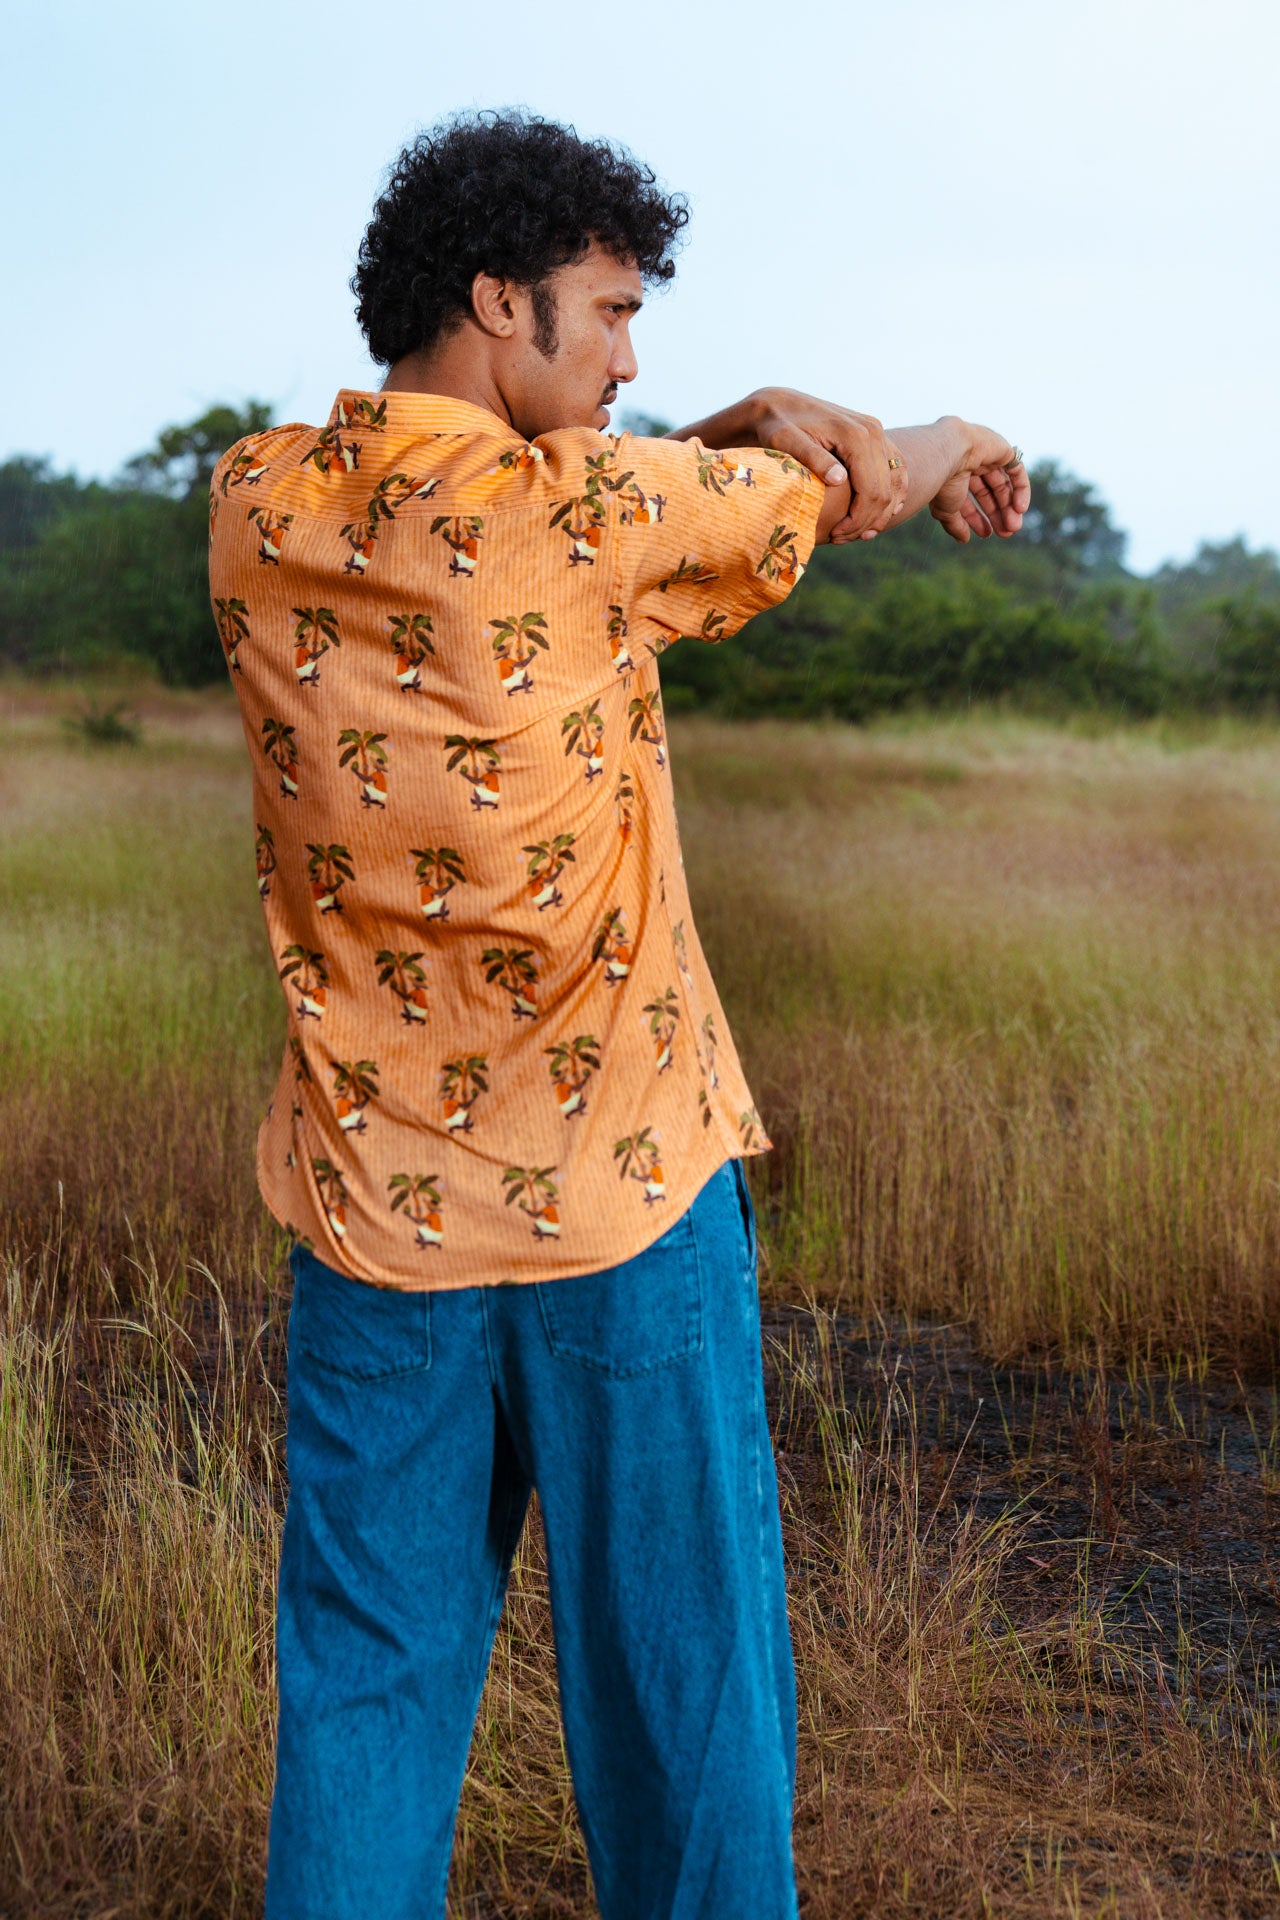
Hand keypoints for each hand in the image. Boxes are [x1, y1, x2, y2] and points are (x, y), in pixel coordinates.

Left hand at [747, 386, 908, 541]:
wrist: (780, 404)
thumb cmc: (776, 426)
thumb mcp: (785, 440)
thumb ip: (812, 458)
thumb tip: (840, 479)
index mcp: (855, 435)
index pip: (871, 490)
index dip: (857, 520)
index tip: (836, 536)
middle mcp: (873, 431)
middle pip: (885, 491)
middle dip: (866, 522)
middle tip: (841, 539)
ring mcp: (877, 433)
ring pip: (894, 483)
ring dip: (880, 513)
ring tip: (856, 534)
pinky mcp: (876, 437)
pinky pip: (895, 471)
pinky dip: (891, 496)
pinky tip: (874, 517)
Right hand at [929, 423, 1030, 543]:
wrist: (947, 453)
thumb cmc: (942, 481)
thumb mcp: (946, 510)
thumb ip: (955, 525)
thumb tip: (964, 539)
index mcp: (953, 476)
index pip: (969, 499)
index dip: (977, 518)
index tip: (986, 534)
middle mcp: (970, 464)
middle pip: (989, 492)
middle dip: (997, 514)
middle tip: (1006, 533)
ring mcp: (988, 455)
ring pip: (1003, 484)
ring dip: (1010, 507)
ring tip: (1013, 526)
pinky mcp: (1003, 449)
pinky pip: (1017, 471)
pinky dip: (1022, 490)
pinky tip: (1020, 509)